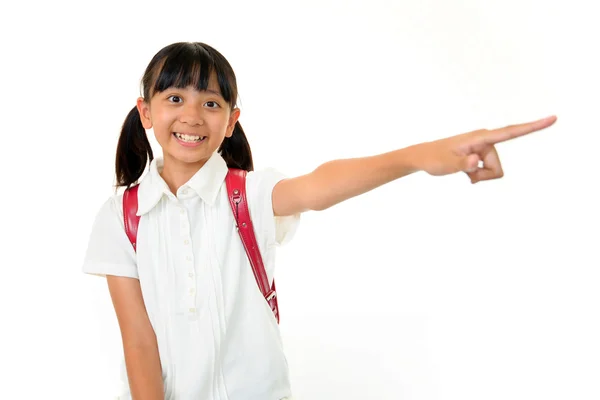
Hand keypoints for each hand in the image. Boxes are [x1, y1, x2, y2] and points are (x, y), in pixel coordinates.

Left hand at [415, 115, 556, 182]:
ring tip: (464, 171)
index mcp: (481, 137)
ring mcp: (483, 148)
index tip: (553, 118)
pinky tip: (466, 172)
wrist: (423, 157)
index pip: (510, 132)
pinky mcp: (480, 154)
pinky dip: (478, 176)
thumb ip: (463, 164)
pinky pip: (488, 171)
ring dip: (481, 176)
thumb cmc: (434, 159)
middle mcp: (485, 140)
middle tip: (466, 174)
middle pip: (498, 167)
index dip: (532, 127)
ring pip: (494, 171)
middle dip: (485, 176)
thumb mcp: (447, 164)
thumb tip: (476, 162)